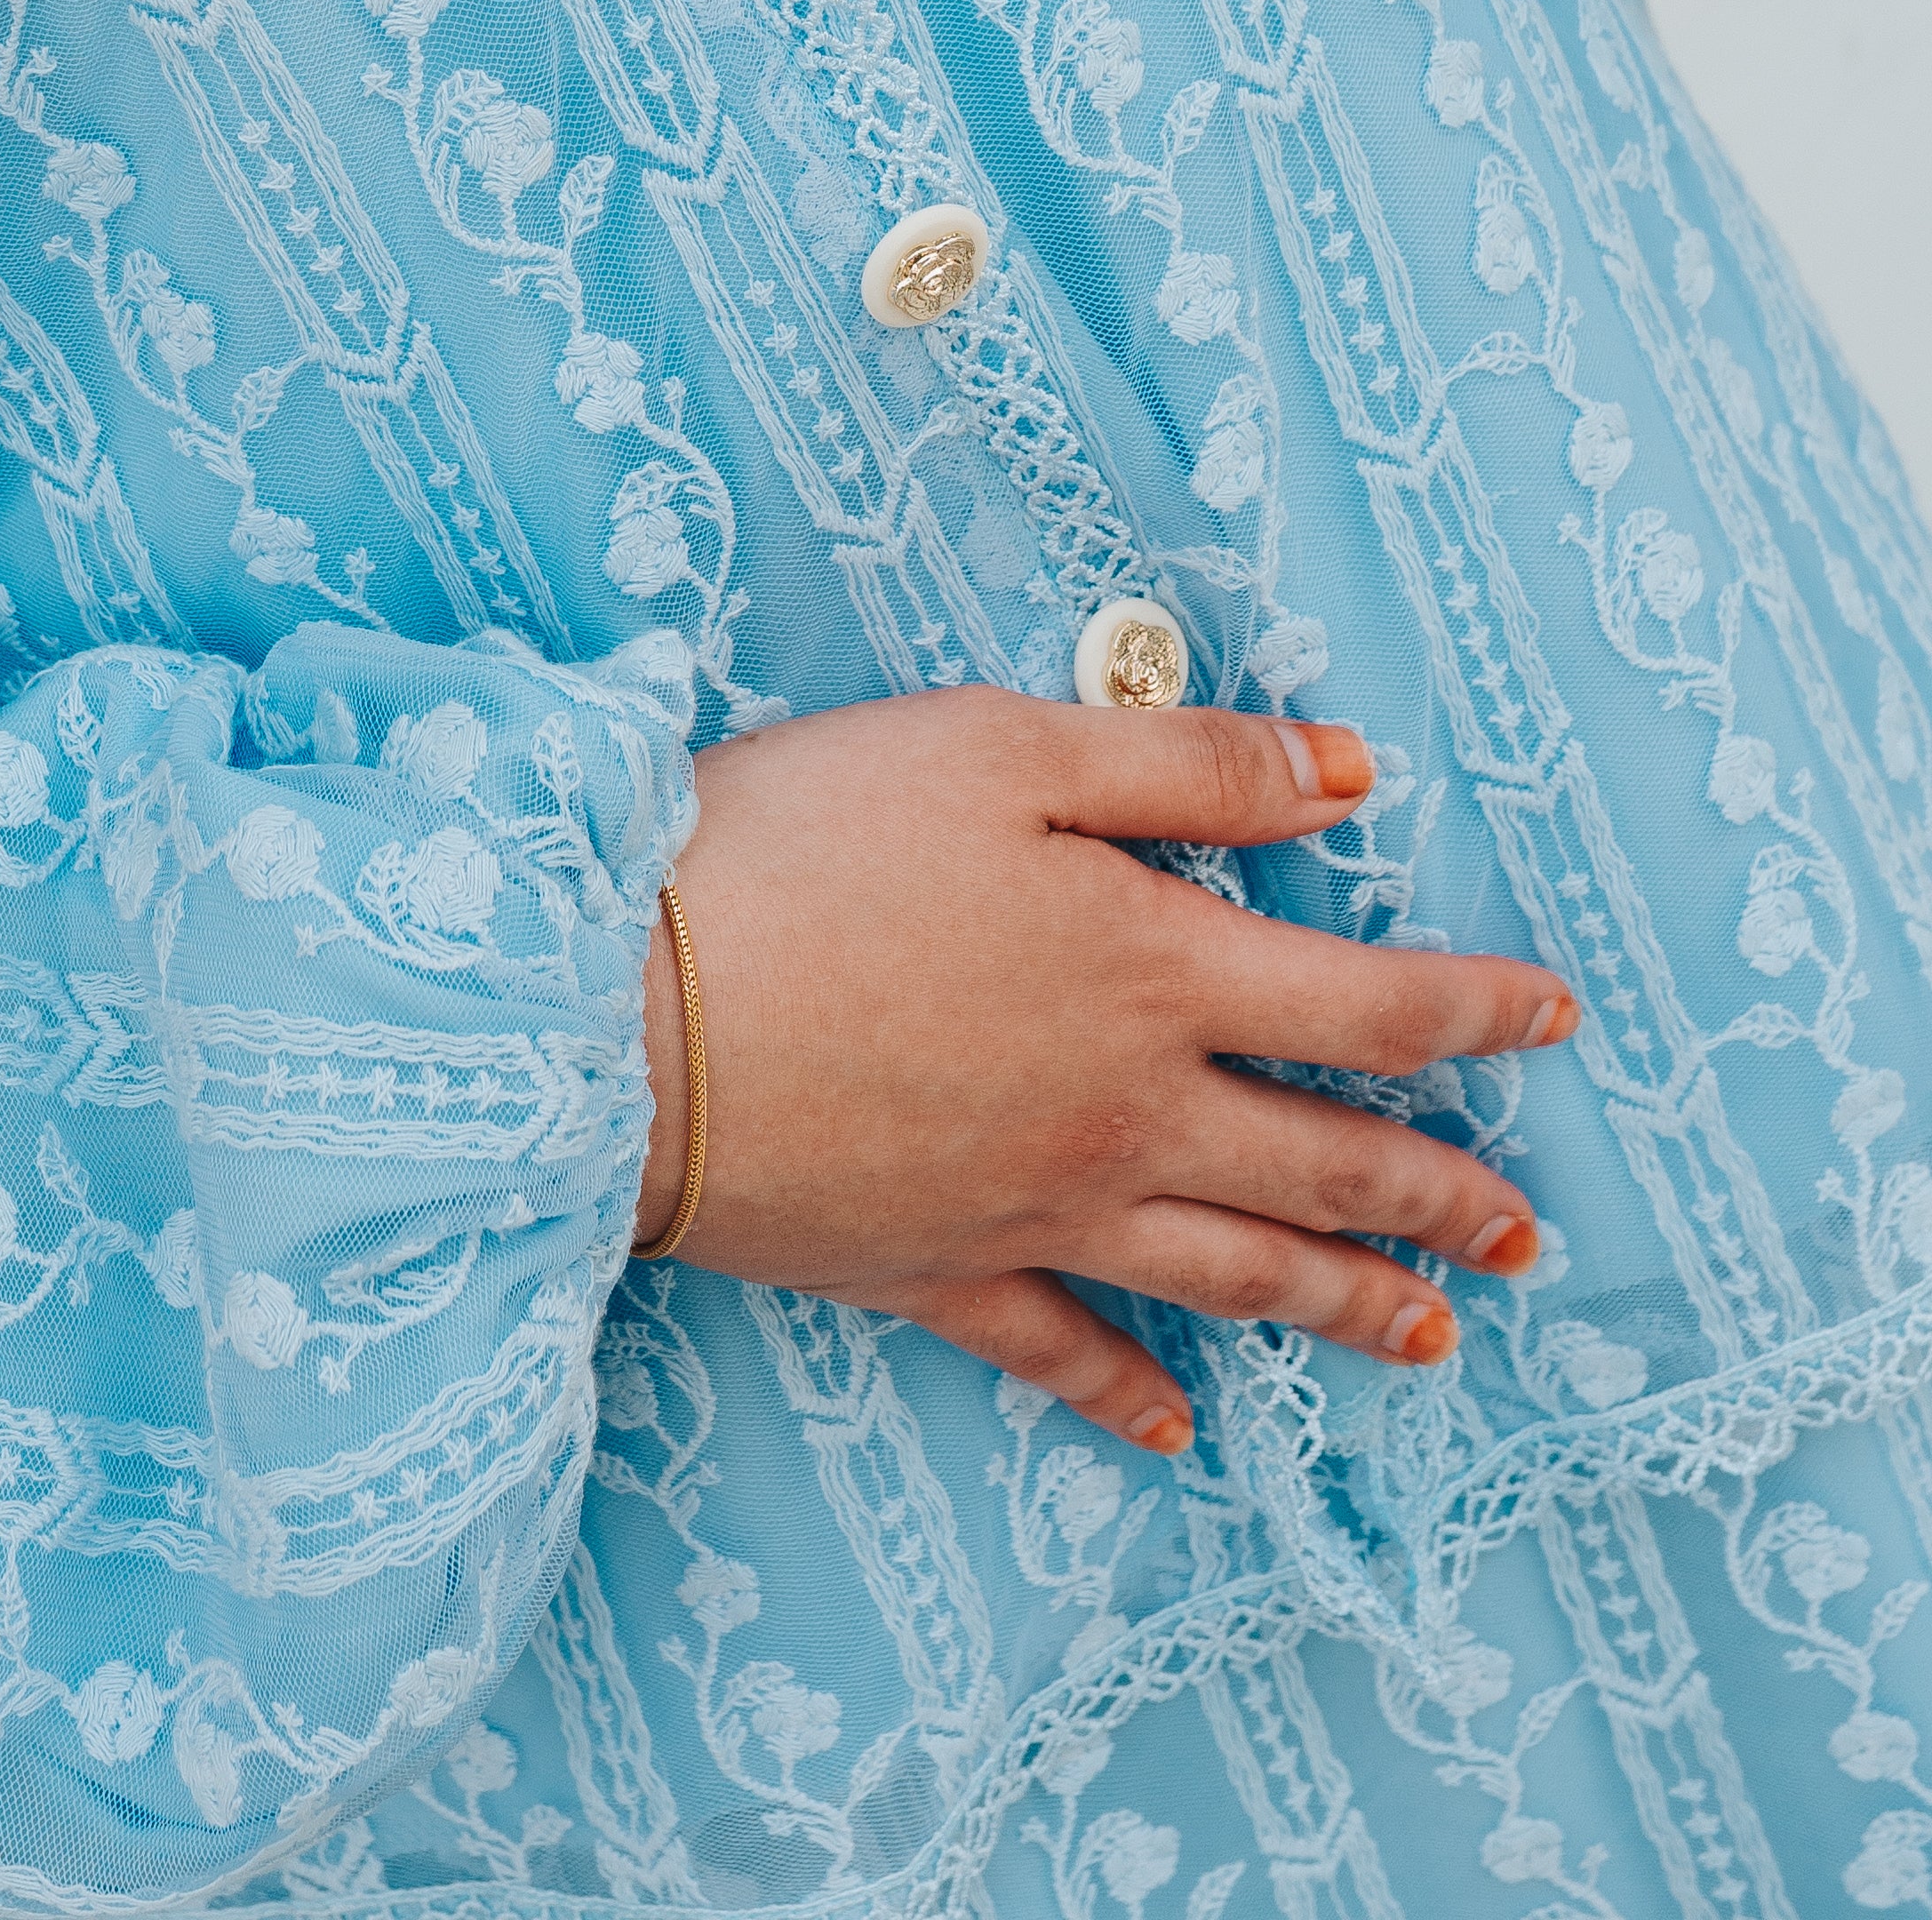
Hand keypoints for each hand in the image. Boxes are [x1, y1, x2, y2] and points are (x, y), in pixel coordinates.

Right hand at [636, 689, 1577, 1454]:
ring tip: (1430, 1339)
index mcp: (1158, 973)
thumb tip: (1354, 772)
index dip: (1476, 1009)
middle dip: (1439, 1194)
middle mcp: (1126, 1116)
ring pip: (1229, 1277)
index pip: (1369, 1003)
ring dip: (1341, 1306)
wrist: (621, 1009)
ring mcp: (1034, 1213)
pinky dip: (1127, 1395)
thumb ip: (1189, 766)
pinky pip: (1059, 1353)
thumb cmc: (809, 843)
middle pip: (1324, 1165)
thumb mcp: (1006, 750)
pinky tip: (1176, 1429)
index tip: (1557, 1018)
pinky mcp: (931, 1271)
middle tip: (1524, 1232)